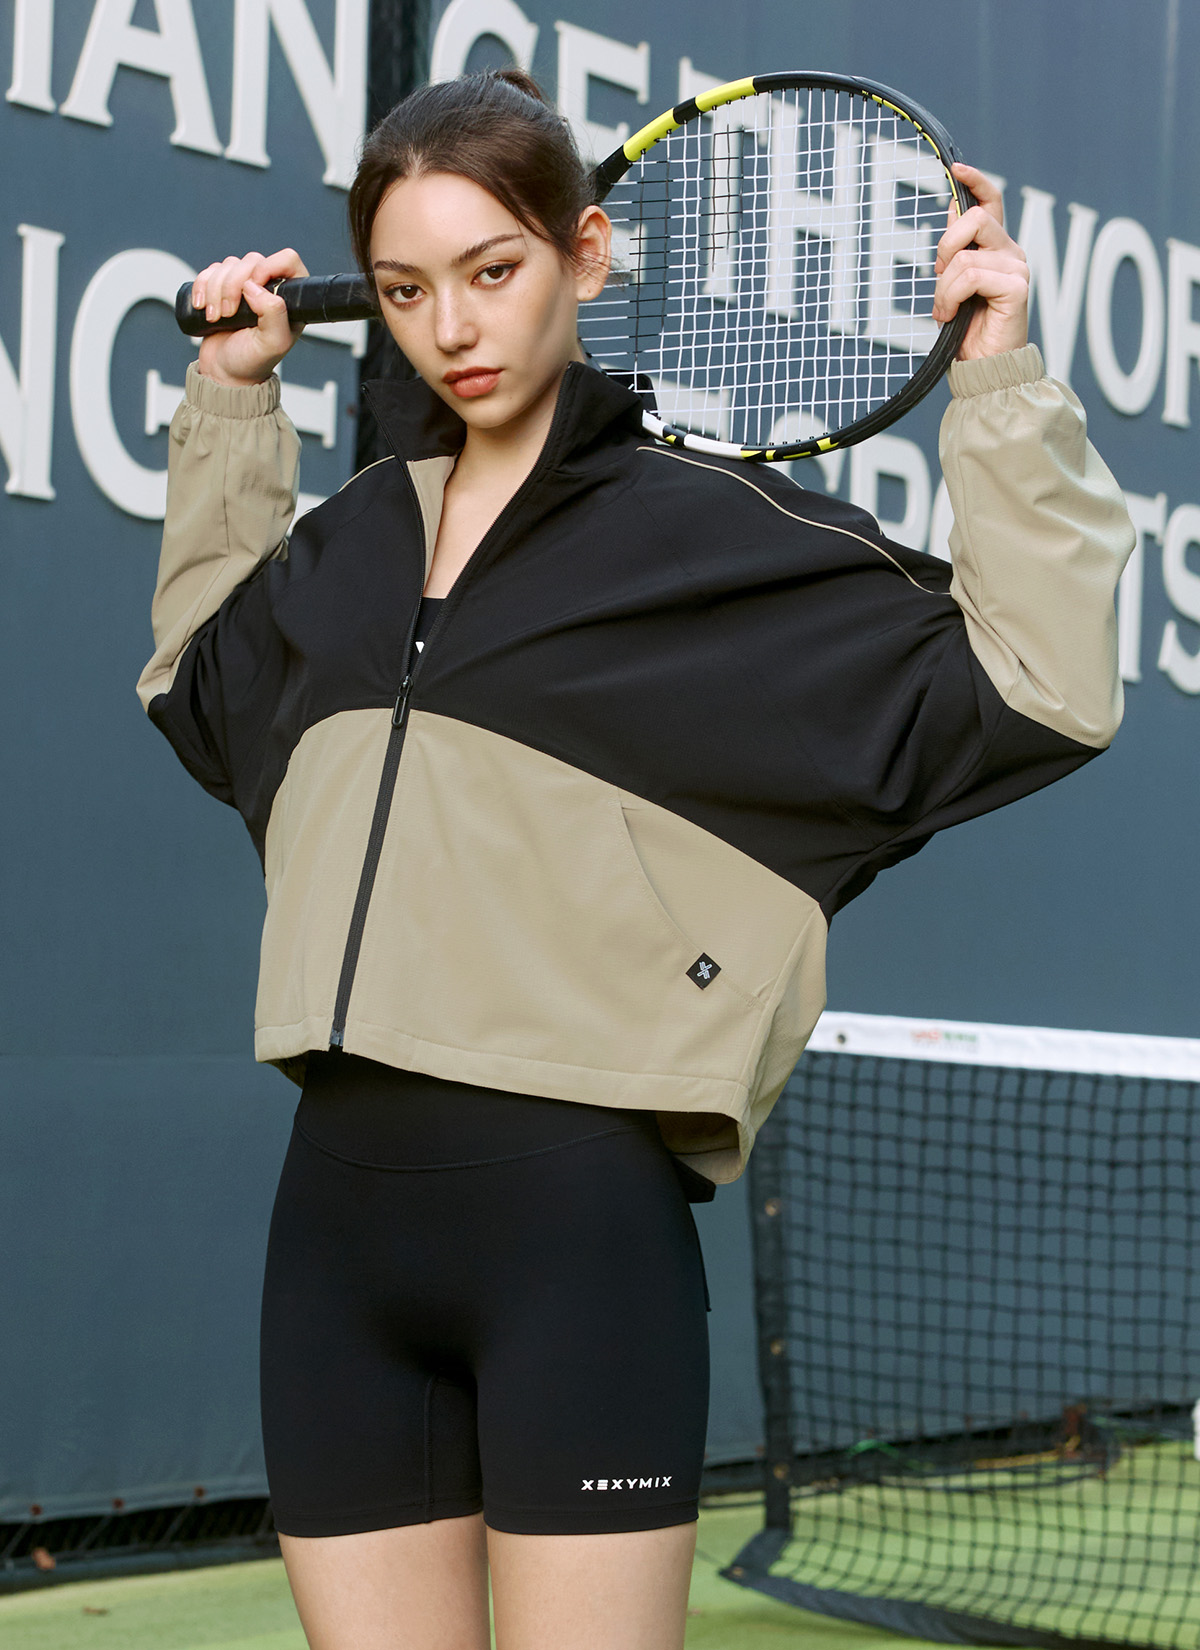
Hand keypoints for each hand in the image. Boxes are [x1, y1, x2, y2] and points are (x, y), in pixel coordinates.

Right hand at [193, 247, 308, 386]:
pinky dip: (202, 285)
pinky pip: (210, 271)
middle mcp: (270, 288)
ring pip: (229, 265)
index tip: (252, 288)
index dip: (268, 267)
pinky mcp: (223, 288)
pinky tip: (202, 305)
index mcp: (291, 299)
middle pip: (252, 261)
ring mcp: (246, 286)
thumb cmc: (252, 362)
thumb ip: (274, 314)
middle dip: (232, 286)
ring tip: (216, 317)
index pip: (287, 260)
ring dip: (215, 290)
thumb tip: (254, 286)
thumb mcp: (272, 343)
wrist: (224, 373)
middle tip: (228, 314)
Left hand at [932, 164, 1028, 360]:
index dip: (976, 182)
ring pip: (964, 255)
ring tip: (945, 309)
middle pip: (974, 219)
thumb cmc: (969, 330)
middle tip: (939, 276)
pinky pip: (970, 277)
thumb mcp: (954, 284)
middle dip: (945, 246)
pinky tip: (952, 315)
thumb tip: (951, 209)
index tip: (956, 168)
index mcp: (996, 248)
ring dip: (943, 286)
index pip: (991, 202)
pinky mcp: (1016, 286)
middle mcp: (1010, 252)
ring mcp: (1016, 267)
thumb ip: (957, 249)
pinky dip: (951, 297)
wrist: (984, 366)